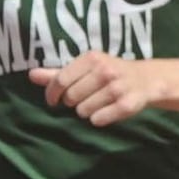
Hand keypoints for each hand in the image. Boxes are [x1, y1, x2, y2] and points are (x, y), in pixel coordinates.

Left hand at [30, 53, 167, 125]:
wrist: (146, 80)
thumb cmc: (109, 73)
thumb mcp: (86, 68)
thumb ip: (58, 73)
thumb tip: (31, 75)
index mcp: (92, 58)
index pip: (60, 80)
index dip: (52, 93)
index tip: (53, 100)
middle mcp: (105, 71)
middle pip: (71, 98)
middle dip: (73, 102)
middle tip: (83, 99)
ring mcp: (117, 88)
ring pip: (83, 111)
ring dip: (86, 111)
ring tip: (97, 103)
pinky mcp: (127, 105)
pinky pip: (98, 120)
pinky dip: (99, 119)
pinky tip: (106, 111)